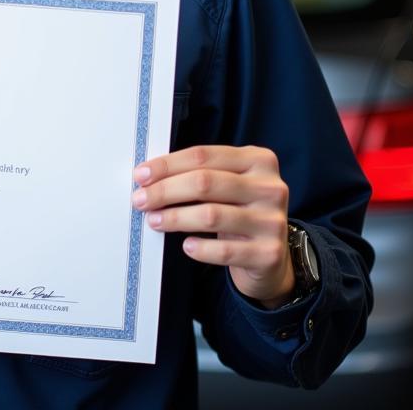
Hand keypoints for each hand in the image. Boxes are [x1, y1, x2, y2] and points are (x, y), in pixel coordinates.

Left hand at [132, 145, 294, 307]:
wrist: (271, 256)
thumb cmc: (239, 210)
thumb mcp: (228, 183)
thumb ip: (199, 173)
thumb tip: (148, 175)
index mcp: (258, 160)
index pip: (203, 156)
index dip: (167, 164)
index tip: (141, 175)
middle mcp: (269, 187)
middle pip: (204, 182)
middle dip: (165, 190)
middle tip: (140, 199)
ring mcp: (272, 221)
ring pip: (211, 215)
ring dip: (175, 218)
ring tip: (154, 220)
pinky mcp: (269, 253)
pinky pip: (225, 250)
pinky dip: (201, 248)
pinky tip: (187, 246)